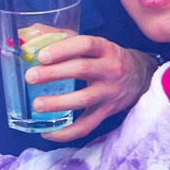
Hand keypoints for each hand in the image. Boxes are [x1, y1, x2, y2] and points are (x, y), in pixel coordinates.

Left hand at [24, 38, 155, 141]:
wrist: (139, 78)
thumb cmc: (106, 59)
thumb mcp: (93, 45)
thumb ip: (64, 39)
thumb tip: (30, 37)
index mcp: (105, 49)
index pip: (86, 44)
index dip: (63, 49)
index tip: (41, 56)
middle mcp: (110, 69)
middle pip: (82, 70)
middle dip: (54, 73)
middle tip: (31, 77)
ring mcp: (110, 93)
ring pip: (84, 99)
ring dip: (58, 103)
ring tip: (36, 105)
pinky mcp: (106, 112)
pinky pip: (86, 126)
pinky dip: (66, 132)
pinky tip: (47, 132)